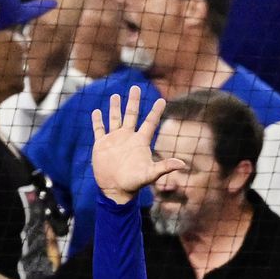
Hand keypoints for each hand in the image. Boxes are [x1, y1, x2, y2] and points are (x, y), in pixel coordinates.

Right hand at [91, 86, 184, 203]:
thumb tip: (182, 164)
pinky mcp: (101, 145)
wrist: (115, 190)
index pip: (150, 122)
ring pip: (115, 119)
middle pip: (131, 115)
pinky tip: (96, 111)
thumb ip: (165, 167)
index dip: (156, 111)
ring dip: (114, 107)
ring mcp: (114, 140)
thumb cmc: (134, 183)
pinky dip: (97, 121)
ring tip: (115, 95)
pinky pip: (99, 130)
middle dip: (133, 101)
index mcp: (140, 141)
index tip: (162, 100)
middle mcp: (128, 137)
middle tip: (135, 88)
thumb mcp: (150, 174)